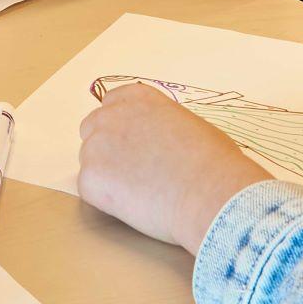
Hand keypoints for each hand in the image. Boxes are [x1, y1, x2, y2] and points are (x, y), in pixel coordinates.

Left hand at [79, 82, 269, 253]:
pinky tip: (135, 205)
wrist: (209, 192)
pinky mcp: (90, 179)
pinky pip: (90, 190)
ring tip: (142, 192)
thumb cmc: (212, 161)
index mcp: (137, 98)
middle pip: (92, 130)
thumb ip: (162, 126)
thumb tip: (160, 141)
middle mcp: (111, 115)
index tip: (132, 144)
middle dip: (107, 149)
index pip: (112, 105)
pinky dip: (106, 201)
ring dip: (107, 176)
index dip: (121, 127)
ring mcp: (96, 146)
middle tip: (132, 172)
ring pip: (90, 162)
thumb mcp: (189, 125)